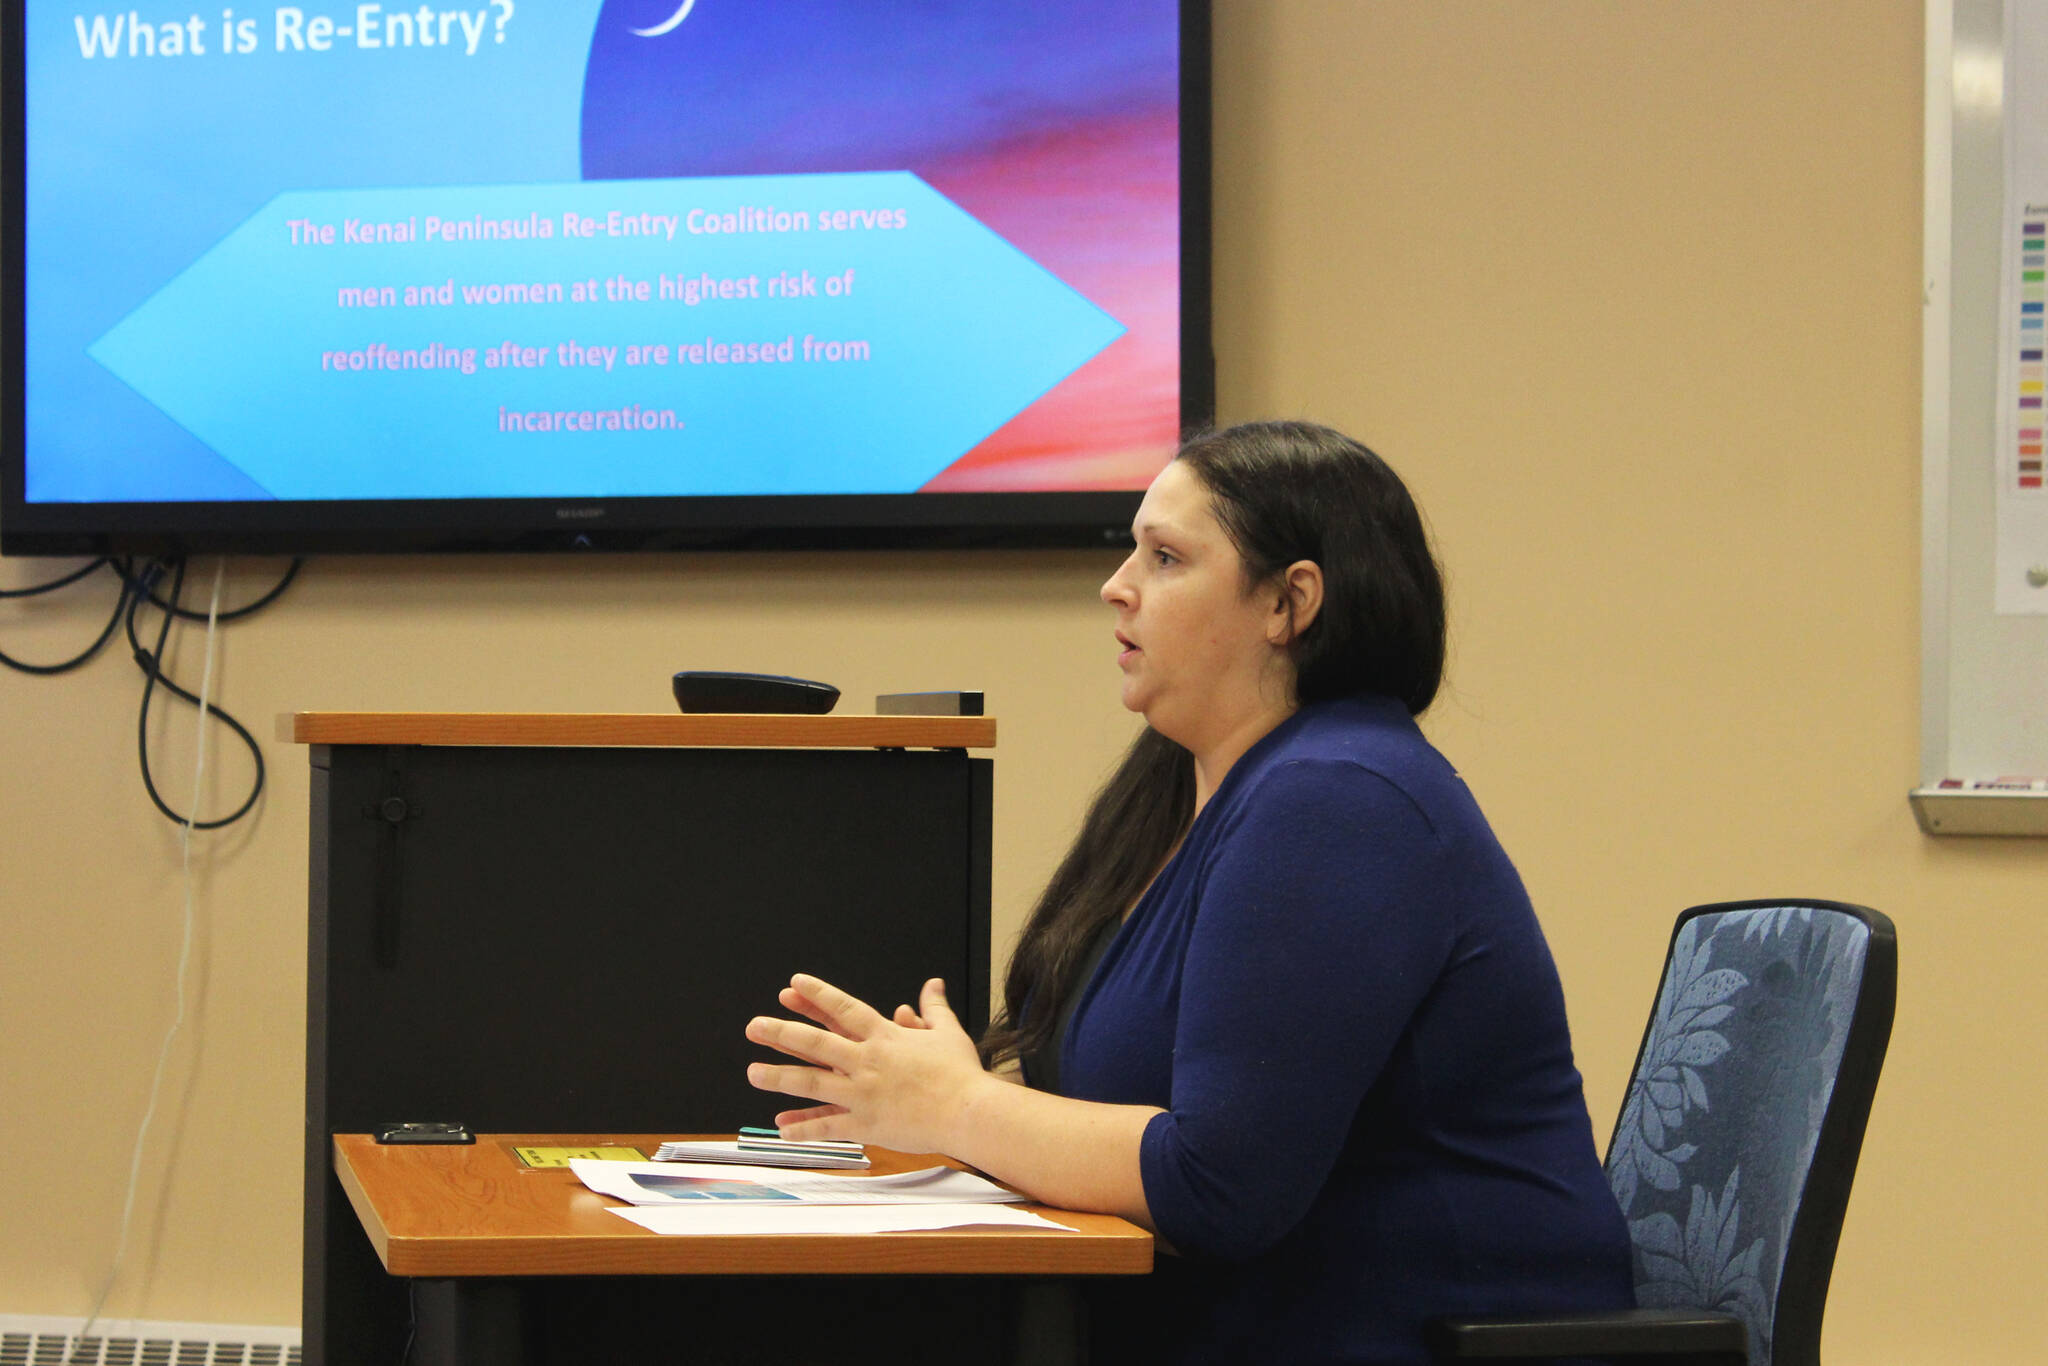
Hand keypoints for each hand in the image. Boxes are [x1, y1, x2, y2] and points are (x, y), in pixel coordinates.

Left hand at [745, 974, 989, 1152]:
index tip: (792, 985)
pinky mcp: (866, 1124)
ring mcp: (863, 1093)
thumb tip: (932, 984)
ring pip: (812, 1083)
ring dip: (779, 1077)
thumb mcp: (947, 1033)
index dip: (817, 995)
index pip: (843, 1009)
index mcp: (885, 1037)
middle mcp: (868, 1061)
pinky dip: (804, 1128)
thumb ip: (933, 1008)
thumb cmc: (961, 1074)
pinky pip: (828, 1126)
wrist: (970, 1111)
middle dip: (782, 1032)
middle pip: (816, 1043)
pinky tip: (782, 1128)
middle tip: (754, 1026)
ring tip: (753, 1073)